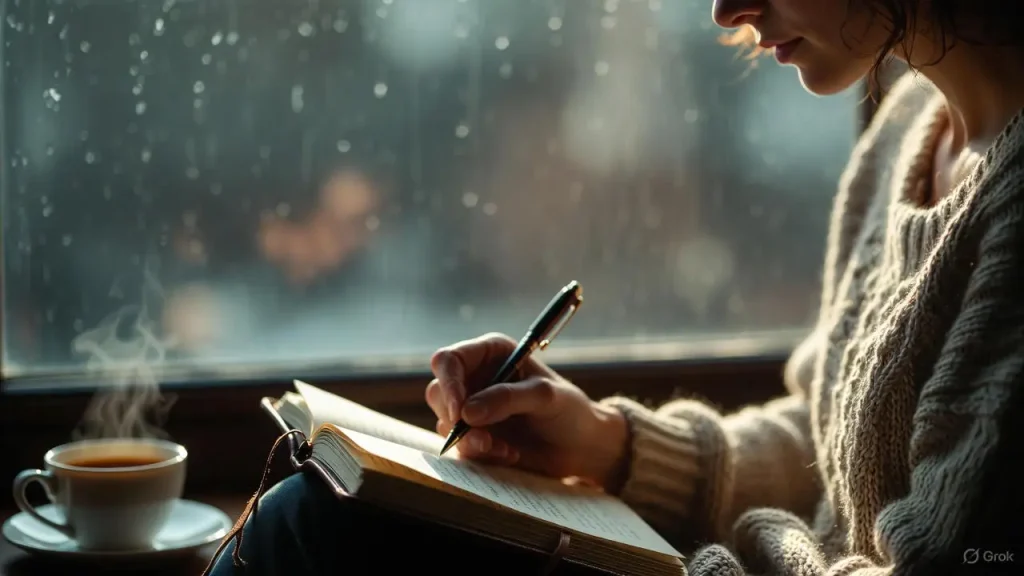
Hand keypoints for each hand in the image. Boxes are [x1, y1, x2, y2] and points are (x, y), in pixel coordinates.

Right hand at [425, 333, 629, 490]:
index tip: (458, 412)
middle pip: (438, 391)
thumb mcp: (545, 397)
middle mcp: (477, 377)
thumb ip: (507, 398)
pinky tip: (509, 454)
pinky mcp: (475, 435)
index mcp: (491, 353)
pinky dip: (481, 454)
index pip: (449, 360)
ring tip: (505, 449)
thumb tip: (466, 412)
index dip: (448, 384)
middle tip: (483, 440)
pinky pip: (460, 446)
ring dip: (471, 441)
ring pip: (445, 422)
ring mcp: (473, 408)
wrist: (581, 448)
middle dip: (455, 419)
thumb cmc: (570, 411)